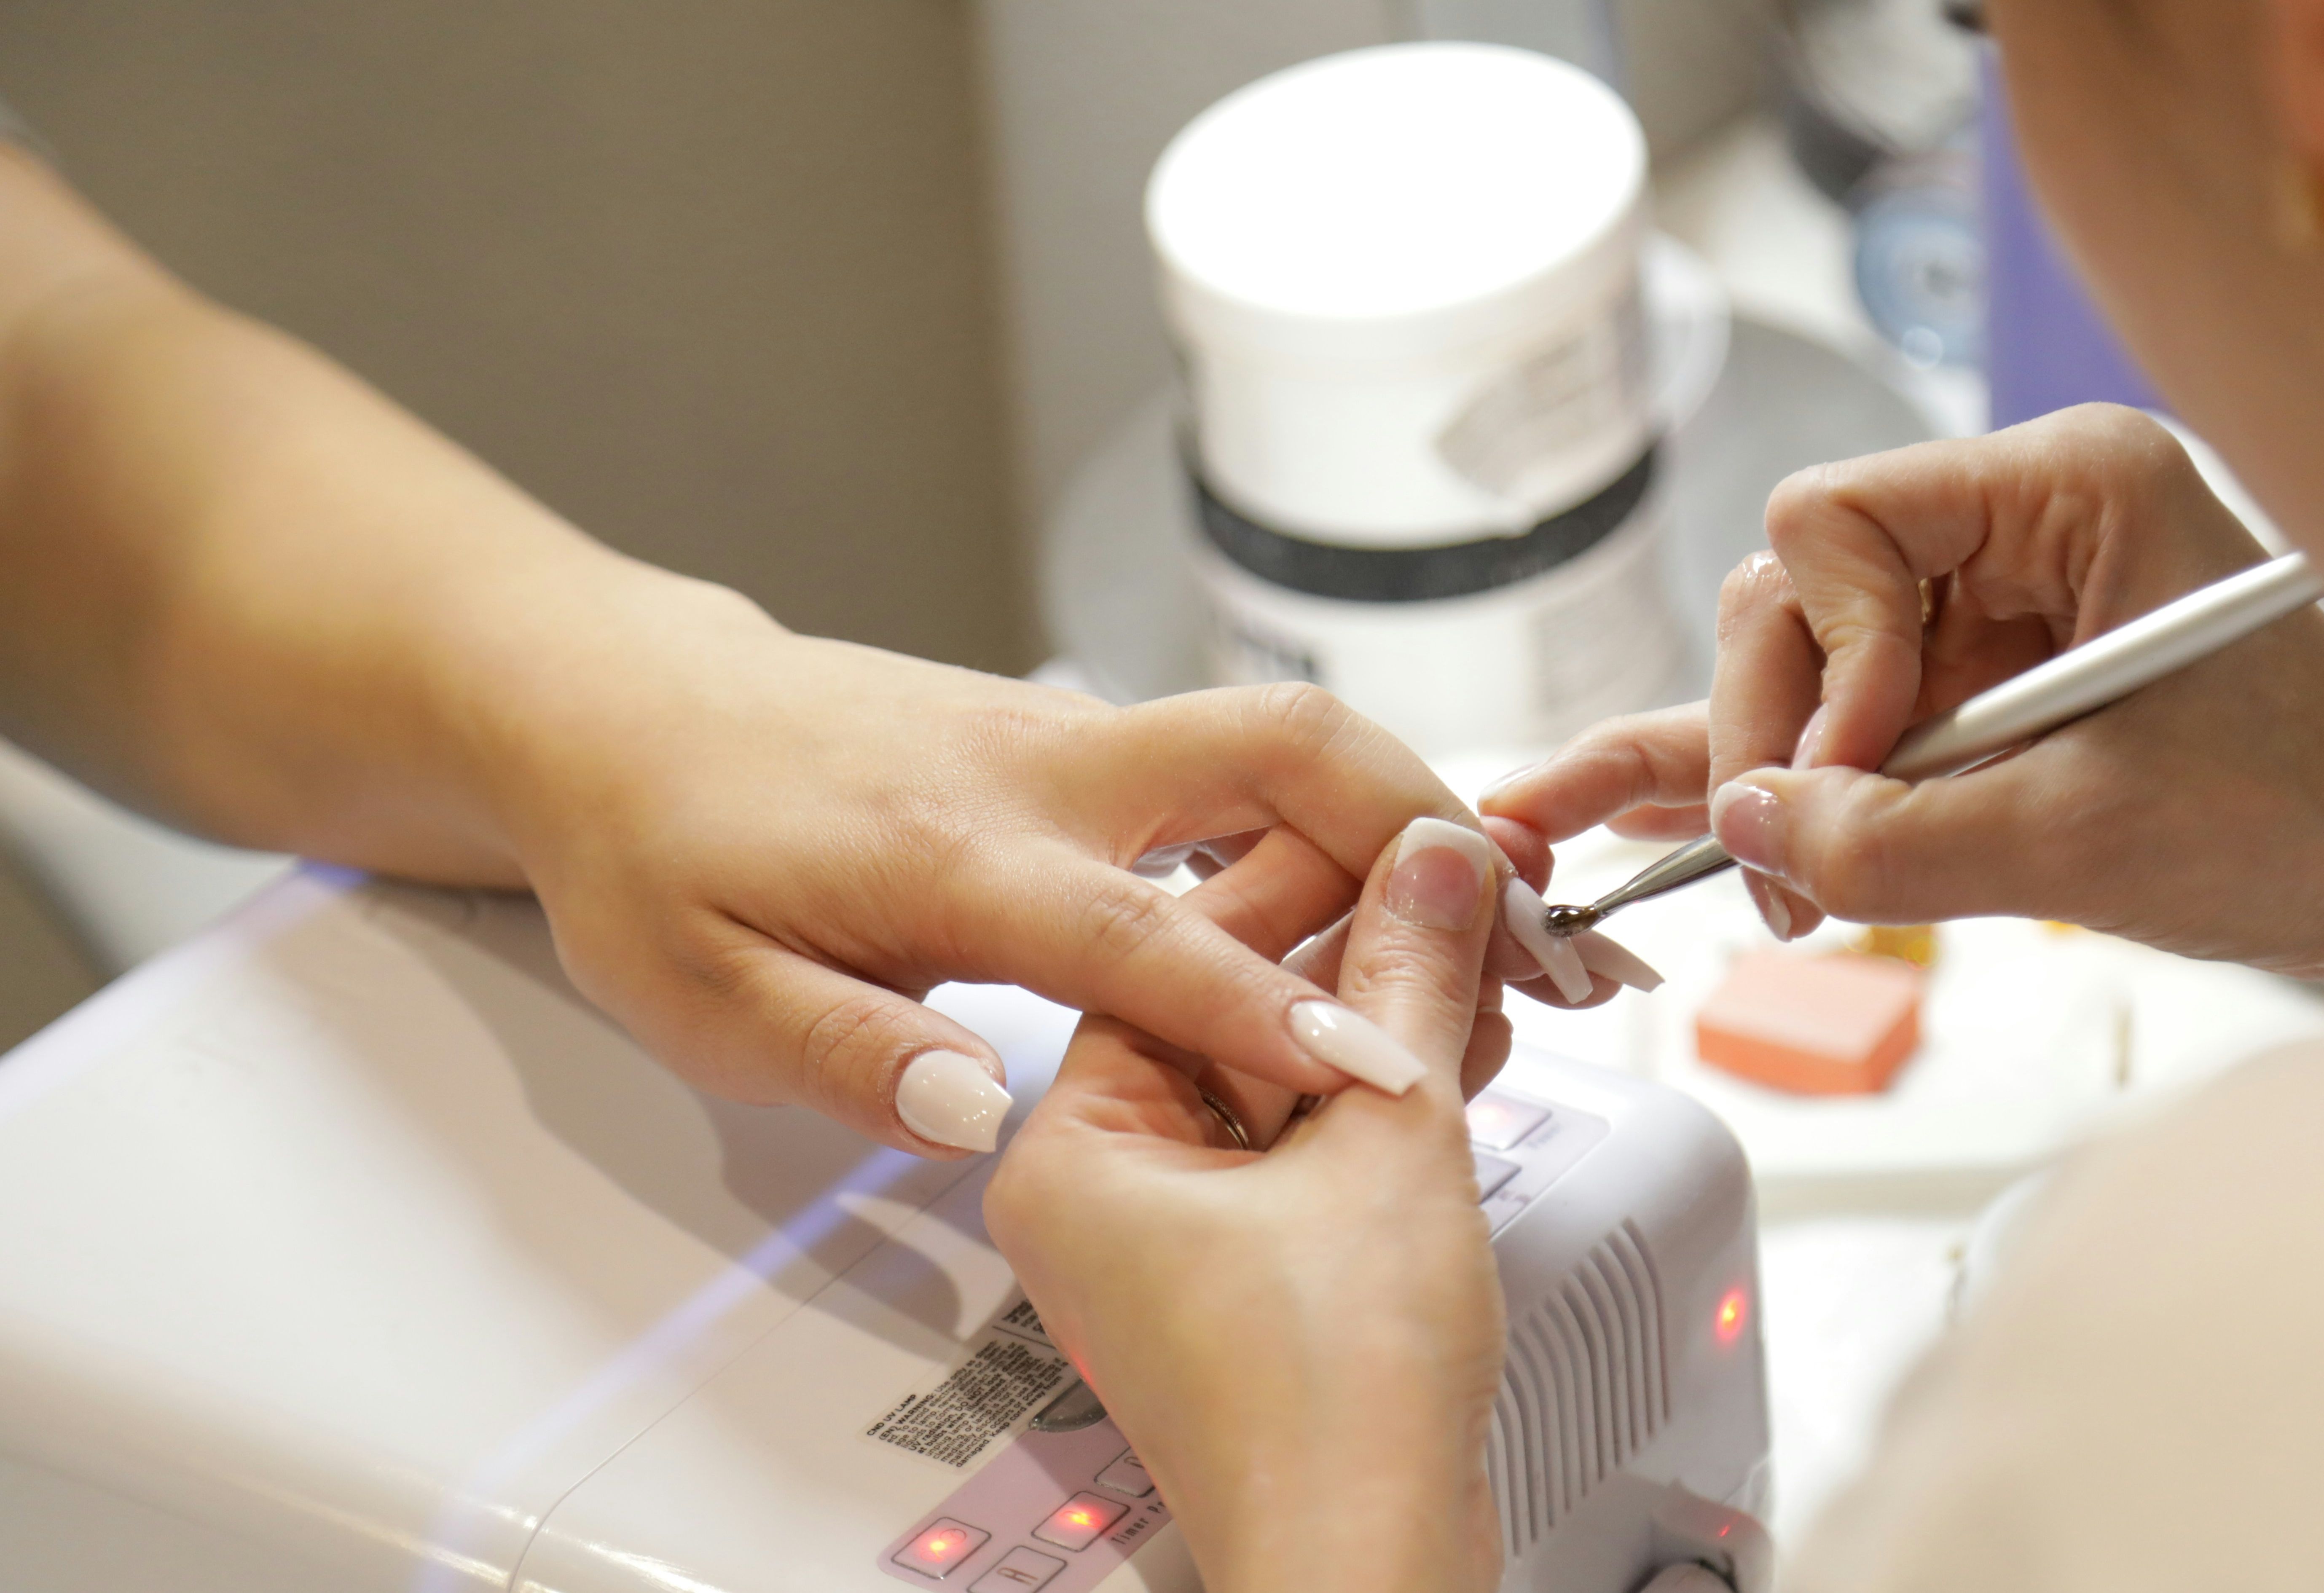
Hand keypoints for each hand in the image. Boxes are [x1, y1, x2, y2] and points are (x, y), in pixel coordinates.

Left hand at [474, 592, 1596, 1158]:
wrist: (627, 709)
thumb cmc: (662, 852)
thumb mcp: (699, 991)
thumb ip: (845, 1053)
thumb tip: (987, 1110)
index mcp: (955, 848)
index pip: (1145, 934)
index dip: (1268, 1008)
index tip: (1382, 1068)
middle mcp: (1042, 769)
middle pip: (1279, 747)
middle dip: (1422, 822)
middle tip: (1532, 930)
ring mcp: (1074, 736)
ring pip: (1281, 740)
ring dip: (1406, 815)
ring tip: (1508, 923)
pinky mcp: (1084, 739)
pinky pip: (1242, 763)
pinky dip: (1338, 817)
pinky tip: (1385, 895)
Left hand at [986, 814, 1508, 1592]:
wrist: (1367, 1562)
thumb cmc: (1330, 1401)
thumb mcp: (1387, 1138)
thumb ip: (1407, 979)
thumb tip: (1434, 861)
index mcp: (1074, 1147)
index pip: (1179, 953)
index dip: (1311, 877)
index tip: (1400, 831)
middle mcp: (1102, 1188)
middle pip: (1231, 1010)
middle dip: (1360, 955)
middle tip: (1460, 889)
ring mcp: (1171, 1238)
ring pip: (1279, 1078)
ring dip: (1385, 1021)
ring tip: (1485, 958)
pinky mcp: (1242, 1277)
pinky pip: (1303, 1145)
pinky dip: (1380, 1098)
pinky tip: (1463, 1041)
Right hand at [1485, 406, 2323, 982]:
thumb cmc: (2307, 828)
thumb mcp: (2080, 845)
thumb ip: (1891, 839)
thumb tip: (1743, 825)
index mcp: (2072, 484)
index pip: (1836, 518)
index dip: (1822, 655)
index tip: (1863, 772)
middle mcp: (2025, 515)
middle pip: (1802, 585)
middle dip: (1784, 728)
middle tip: (1788, 865)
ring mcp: (2003, 595)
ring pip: (1812, 656)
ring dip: (1784, 770)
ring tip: (1770, 887)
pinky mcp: (1994, 676)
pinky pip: (1858, 712)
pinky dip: (1793, 772)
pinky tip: (1671, 814)